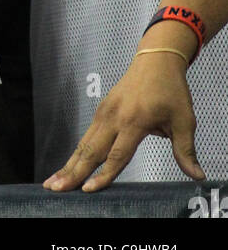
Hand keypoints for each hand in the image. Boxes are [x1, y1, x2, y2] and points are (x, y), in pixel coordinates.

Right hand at [44, 51, 203, 190]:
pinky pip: (87, 135)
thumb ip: (186, 150)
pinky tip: (69, 165)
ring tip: (53, 181)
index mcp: (135, 120)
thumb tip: (196, 175)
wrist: (156, 59)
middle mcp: (115, 116)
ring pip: (84, 143)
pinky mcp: (102, 109)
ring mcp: (105, 111)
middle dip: (72, 171)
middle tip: (55, 188)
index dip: (103, 175)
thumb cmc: (171, 89)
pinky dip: (76, 152)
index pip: (117, 155)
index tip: (88, 190)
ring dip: (69, 163)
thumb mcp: (184, 120)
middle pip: (91, 150)